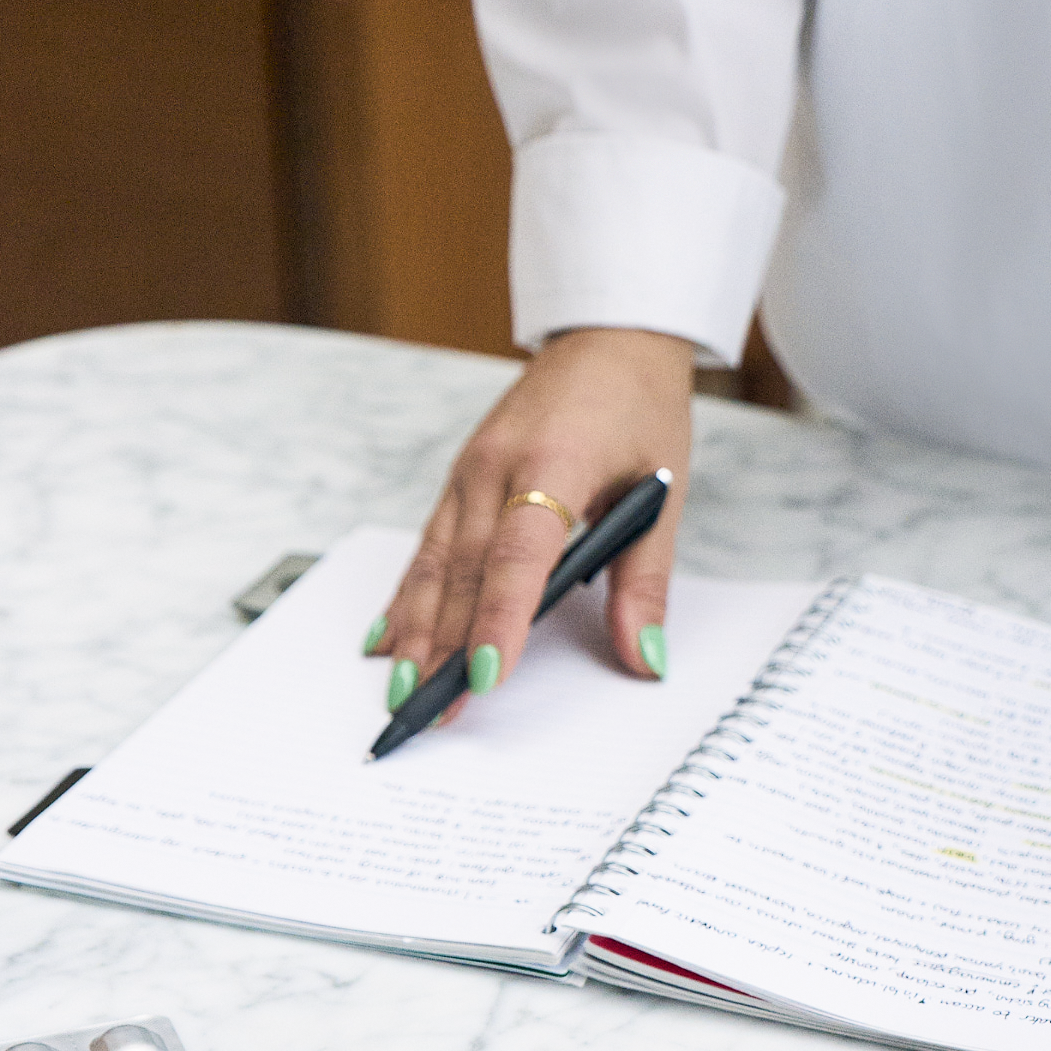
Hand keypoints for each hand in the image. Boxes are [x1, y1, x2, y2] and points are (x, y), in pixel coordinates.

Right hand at [368, 327, 696, 707]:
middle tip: (429, 711)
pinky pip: (428, 546)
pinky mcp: (458, 479)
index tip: (487, 675)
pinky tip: (388, 638)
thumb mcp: (662, 492)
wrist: (608, 338)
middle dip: (444, 646)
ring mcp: (468, 471)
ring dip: (415, 630)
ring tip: (402, 690)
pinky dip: (407, 596)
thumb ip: (646, 581)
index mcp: (554, 461)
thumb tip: (644, 657)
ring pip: (434, 563)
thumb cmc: (640, 410)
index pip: (520, 552)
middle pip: (464, 569)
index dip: (501, 617)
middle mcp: (496, 466)